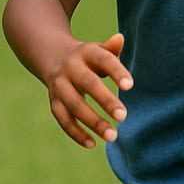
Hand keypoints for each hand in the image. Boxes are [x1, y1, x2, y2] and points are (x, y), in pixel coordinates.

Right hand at [47, 32, 133, 148]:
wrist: (53, 57)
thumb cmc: (88, 58)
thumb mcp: (98, 50)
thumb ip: (110, 49)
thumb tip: (120, 39)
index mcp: (85, 53)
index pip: (103, 59)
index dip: (116, 71)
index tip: (130, 86)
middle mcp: (70, 69)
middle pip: (88, 84)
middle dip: (105, 100)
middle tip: (123, 116)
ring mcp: (59, 86)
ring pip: (74, 105)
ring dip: (93, 122)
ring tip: (113, 136)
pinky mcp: (54, 102)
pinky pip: (63, 119)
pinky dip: (76, 133)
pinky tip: (92, 144)